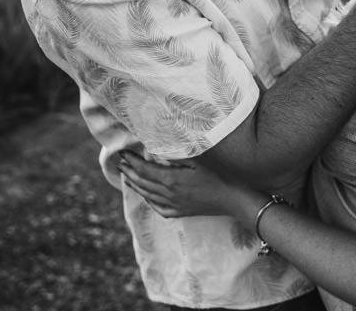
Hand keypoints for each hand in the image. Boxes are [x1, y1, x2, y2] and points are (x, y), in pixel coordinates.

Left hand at [117, 151, 238, 217]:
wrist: (236, 199)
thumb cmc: (221, 174)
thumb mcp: (201, 157)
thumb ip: (179, 151)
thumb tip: (160, 143)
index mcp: (172, 179)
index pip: (144, 169)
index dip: (132, 161)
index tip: (123, 153)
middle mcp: (170, 194)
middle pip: (143, 183)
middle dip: (129, 172)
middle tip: (120, 162)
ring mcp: (175, 205)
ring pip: (148, 195)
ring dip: (135, 185)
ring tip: (126, 176)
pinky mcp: (182, 212)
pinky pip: (159, 208)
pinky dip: (149, 200)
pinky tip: (146, 196)